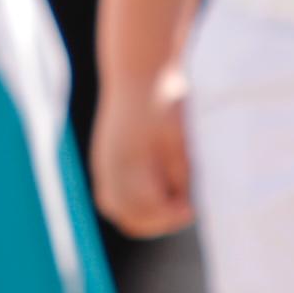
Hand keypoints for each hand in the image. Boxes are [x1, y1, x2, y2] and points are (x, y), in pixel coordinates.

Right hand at [89, 58, 193, 235]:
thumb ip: (179, 177)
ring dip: (142, 215)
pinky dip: (130, 203)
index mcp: (127, 160)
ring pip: (117, 208)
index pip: (146, 207)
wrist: (138, 72)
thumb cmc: (162, 102)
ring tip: (170, 204)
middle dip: (158, 221)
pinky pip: (111, 195)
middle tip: (184, 211)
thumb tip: (185, 207)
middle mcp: (108, 166)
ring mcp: (102, 163)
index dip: (170, 216)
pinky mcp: (103, 159)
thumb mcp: (178, 140)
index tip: (191, 211)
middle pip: (129, 215)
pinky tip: (154, 193)